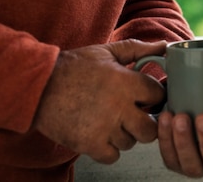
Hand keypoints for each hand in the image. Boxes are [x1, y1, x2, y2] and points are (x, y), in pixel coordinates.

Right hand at [33, 39, 166, 163]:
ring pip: (131, 142)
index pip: (158, 96)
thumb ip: (138, 49)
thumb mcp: (107, 52)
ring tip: (113, 121)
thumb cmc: (73, 67)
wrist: (37, 86)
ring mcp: (105, 128)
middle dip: (147, 122)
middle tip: (136, 115)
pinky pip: (113, 156)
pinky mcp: (89, 144)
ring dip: (126, 134)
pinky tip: (102, 134)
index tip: (146, 96)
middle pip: (151, 128)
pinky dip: (110, 149)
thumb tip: (164, 46)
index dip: (154, 95)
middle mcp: (119, 108)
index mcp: (127, 83)